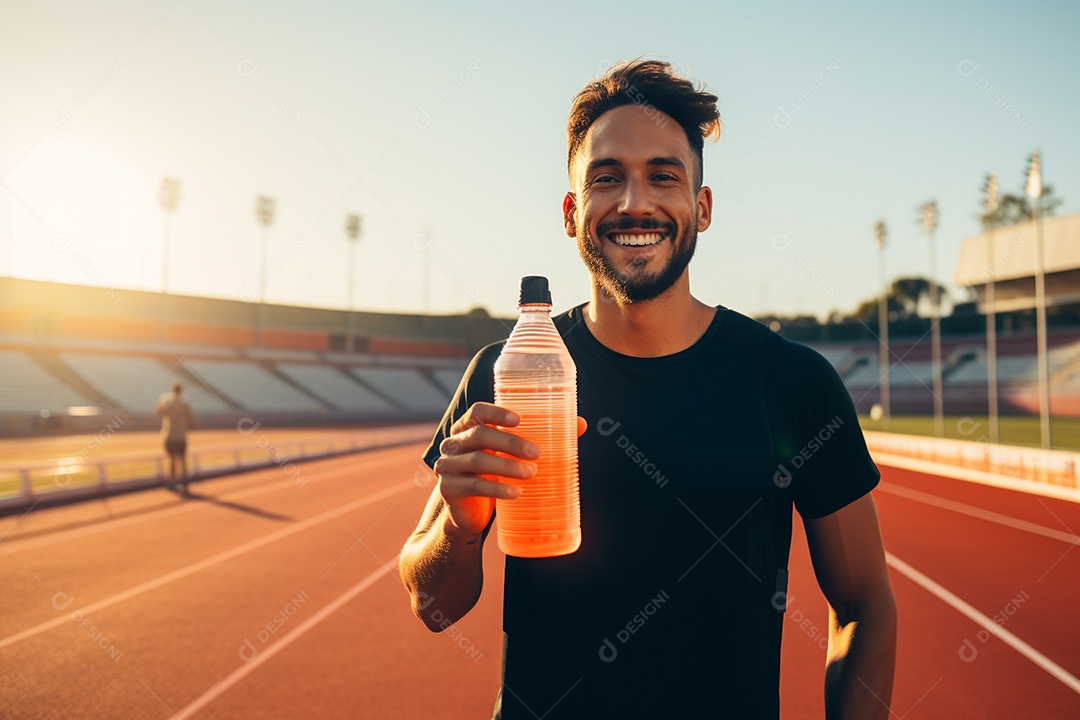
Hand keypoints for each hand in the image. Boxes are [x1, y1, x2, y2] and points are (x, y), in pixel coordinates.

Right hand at [433, 403, 587, 537]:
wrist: (470, 514)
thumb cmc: (494, 476)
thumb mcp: (511, 456)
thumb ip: (542, 438)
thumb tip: (580, 424)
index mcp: (467, 429)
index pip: (477, 411)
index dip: (496, 412)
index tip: (519, 419)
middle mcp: (453, 444)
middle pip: (479, 435)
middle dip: (509, 442)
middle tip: (536, 453)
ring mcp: (447, 466)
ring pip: (477, 461)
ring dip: (506, 466)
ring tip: (531, 474)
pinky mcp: (448, 489)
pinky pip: (473, 486)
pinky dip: (497, 489)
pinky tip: (516, 493)